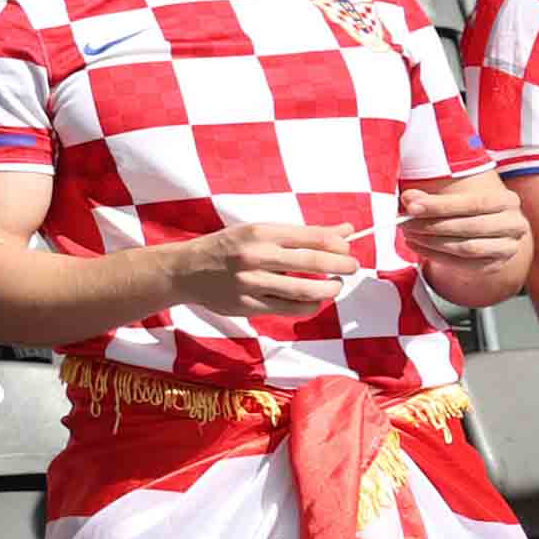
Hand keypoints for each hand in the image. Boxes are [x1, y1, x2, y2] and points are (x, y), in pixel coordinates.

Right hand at [170, 222, 362, 318]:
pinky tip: (314, 300)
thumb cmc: (228, 247)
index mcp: (260, 232)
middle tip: (352, 267)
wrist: (186, 270)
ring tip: (335, 286)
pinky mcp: (248, 306)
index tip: (347, 248)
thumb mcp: (259, 231)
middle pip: (314, 263)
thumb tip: (346, 229)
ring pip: (306, 291)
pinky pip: (291, 309)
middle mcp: (256, 256)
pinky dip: (310, 306)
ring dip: (330, 289)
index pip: (312, 237)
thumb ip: (302, 233)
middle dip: (342, 266)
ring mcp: (251, 283)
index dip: (339, 244)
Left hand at [398, 177, 527, 276]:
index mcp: (508, 201)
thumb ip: (429, 197)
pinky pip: (462, 263)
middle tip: (404, 222)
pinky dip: (435, 255)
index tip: (412, 206)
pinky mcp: (494, 265)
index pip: (473, 203)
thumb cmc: (465, 210)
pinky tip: (417, 246)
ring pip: (466, 247)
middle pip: (469, 226)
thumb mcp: (451, 199)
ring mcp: (507, 248)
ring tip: (409, 234)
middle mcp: (514, 225)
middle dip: (432, 225)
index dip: (440, 205)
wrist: (483, 233)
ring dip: (432, 242)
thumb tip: (408, 198)